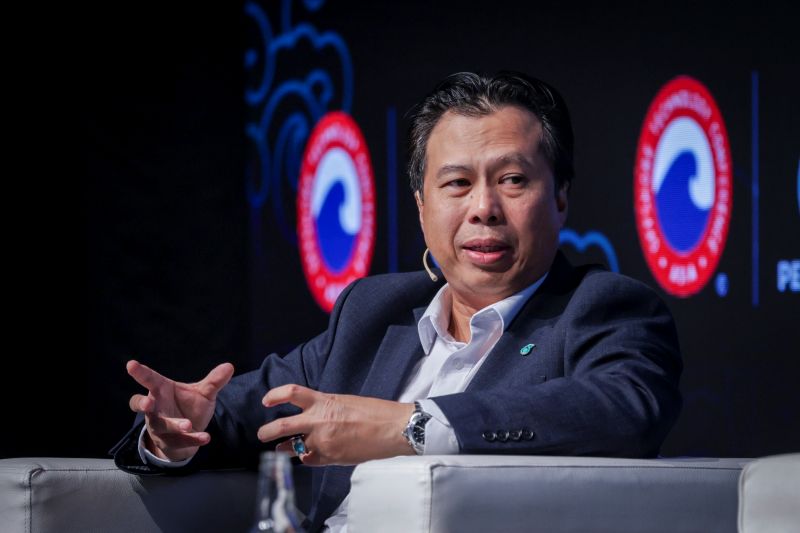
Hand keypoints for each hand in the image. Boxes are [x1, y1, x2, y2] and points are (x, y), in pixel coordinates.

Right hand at [127, 360, 233, 461]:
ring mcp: (160, 426)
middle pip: (142, 405)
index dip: (140, 373)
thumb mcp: (203, 393)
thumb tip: (229, 366)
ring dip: (174, 425)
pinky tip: (206, 437)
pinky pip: (180, 441)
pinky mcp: (171, 442)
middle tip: (148, 403)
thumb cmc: (190, 407)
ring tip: (188, 425)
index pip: (149, 380)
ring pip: (161, 426)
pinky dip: (193, 439)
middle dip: (142, 404)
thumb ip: (214, 382)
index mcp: (162, 391)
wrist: (189, 433)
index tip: (131, 364)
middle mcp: (156, 408)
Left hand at [256, 384, 415, 465]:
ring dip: (285, 449)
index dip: (274, 395)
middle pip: (282, 425)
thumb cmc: (374, 412)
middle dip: (267, 431)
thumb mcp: (344, 402)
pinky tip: (307, 456)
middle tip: (262, 434)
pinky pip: (310, 460)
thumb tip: (311, 416)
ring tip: (280, 449)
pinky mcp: (330, 458)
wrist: (392, 428)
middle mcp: (319, 421)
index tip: (266, 400)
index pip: (291, 393)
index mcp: (324, 402)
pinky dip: (307, 458)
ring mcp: (323, 441)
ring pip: (293, 448)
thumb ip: (324, 409)